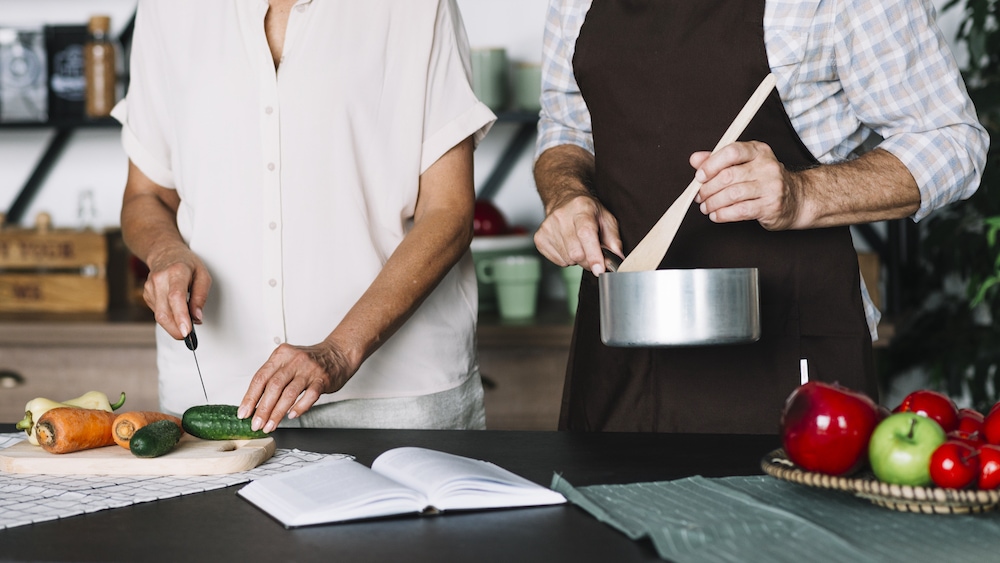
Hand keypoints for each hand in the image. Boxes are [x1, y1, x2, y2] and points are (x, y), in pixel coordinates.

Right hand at [143, 244, 211, 339]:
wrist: (164, 252)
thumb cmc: (187, 264)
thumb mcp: (203, 274)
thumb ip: (201, 296)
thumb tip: (197, 317)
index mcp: (176, 272)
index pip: (176, 297)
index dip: (181, 316)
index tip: (187, 332)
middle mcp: (159, 279)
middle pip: (164, 312)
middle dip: (176, 329)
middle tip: (188, 337)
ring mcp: (150, 287)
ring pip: (159, 315)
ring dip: (173, 325)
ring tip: (186, 321)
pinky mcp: (147, 295)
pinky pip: (158, 312)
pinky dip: (169, 317)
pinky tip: (176, 310)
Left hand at [238, 342, 354, 431]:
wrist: (337, 354)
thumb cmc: (309, 361)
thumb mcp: (287, 362)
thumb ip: (272, 378)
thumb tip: (255, 403)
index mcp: (281, 355)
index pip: (260, 377)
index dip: (250, 397)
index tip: (244, 413)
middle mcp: (294, 360)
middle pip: (273, 386)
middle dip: (262, 409)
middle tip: (256, 424)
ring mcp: (309, 370)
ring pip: (289, 393)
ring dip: (277, 413)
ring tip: (270, 425)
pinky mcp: (323, 379)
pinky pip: (310, 396)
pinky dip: (300, 407)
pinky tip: (292, 415)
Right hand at [533, 192, 622, 275]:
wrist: (564, 200)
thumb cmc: (587, 210)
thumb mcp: (606, 219)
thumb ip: (614, 239)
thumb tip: (618, 258)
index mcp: (581, 207)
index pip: (585, 234)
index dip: (593, 254)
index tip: (599, 269)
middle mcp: (561, 216)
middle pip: (576, 253)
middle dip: (588, 259)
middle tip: (592, 253)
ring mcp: (548, 227)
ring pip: (567, 259)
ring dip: (577, 259)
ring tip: (578, 244)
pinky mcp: (539, 238)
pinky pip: (558, 261)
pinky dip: (566, 259)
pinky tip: (567, 245)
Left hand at [691, 141, 803, 230]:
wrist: (797, 199)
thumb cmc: (764, 180)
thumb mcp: (744, 164)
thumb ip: (718, 160)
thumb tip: (695, 159)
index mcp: (758, 151)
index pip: (732, 151)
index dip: (711, 164)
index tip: (699, 177)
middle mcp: (767, 166)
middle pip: (728, 176)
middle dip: (707, 188)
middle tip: (699, 196)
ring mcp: (771, 186)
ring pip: (732, 195)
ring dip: (713, 203)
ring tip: (706, 207)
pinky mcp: (771, 206)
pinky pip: (740, 211)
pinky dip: (723, 215)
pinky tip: (716, 215)